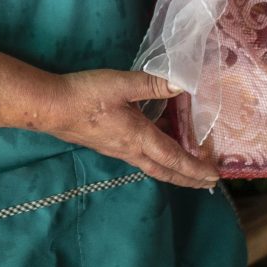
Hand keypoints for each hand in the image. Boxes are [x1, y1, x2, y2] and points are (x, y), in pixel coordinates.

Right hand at [38, 70, 220, 188]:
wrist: (51, 108)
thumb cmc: (86, 96)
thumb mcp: (121, 84)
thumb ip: (152, 84)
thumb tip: (183, 83)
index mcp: (140, 138)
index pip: (175, 160)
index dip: (196, 169)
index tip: (215, 177)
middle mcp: (131, 150)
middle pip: (166, 171)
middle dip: (189, 178)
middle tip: (208, 183)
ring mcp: (118, 149)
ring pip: (153, 165)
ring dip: (173, 169)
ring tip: (188, 168)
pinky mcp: (107, 144)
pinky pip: (140, 156)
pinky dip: (157, 157)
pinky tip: (157, 145)